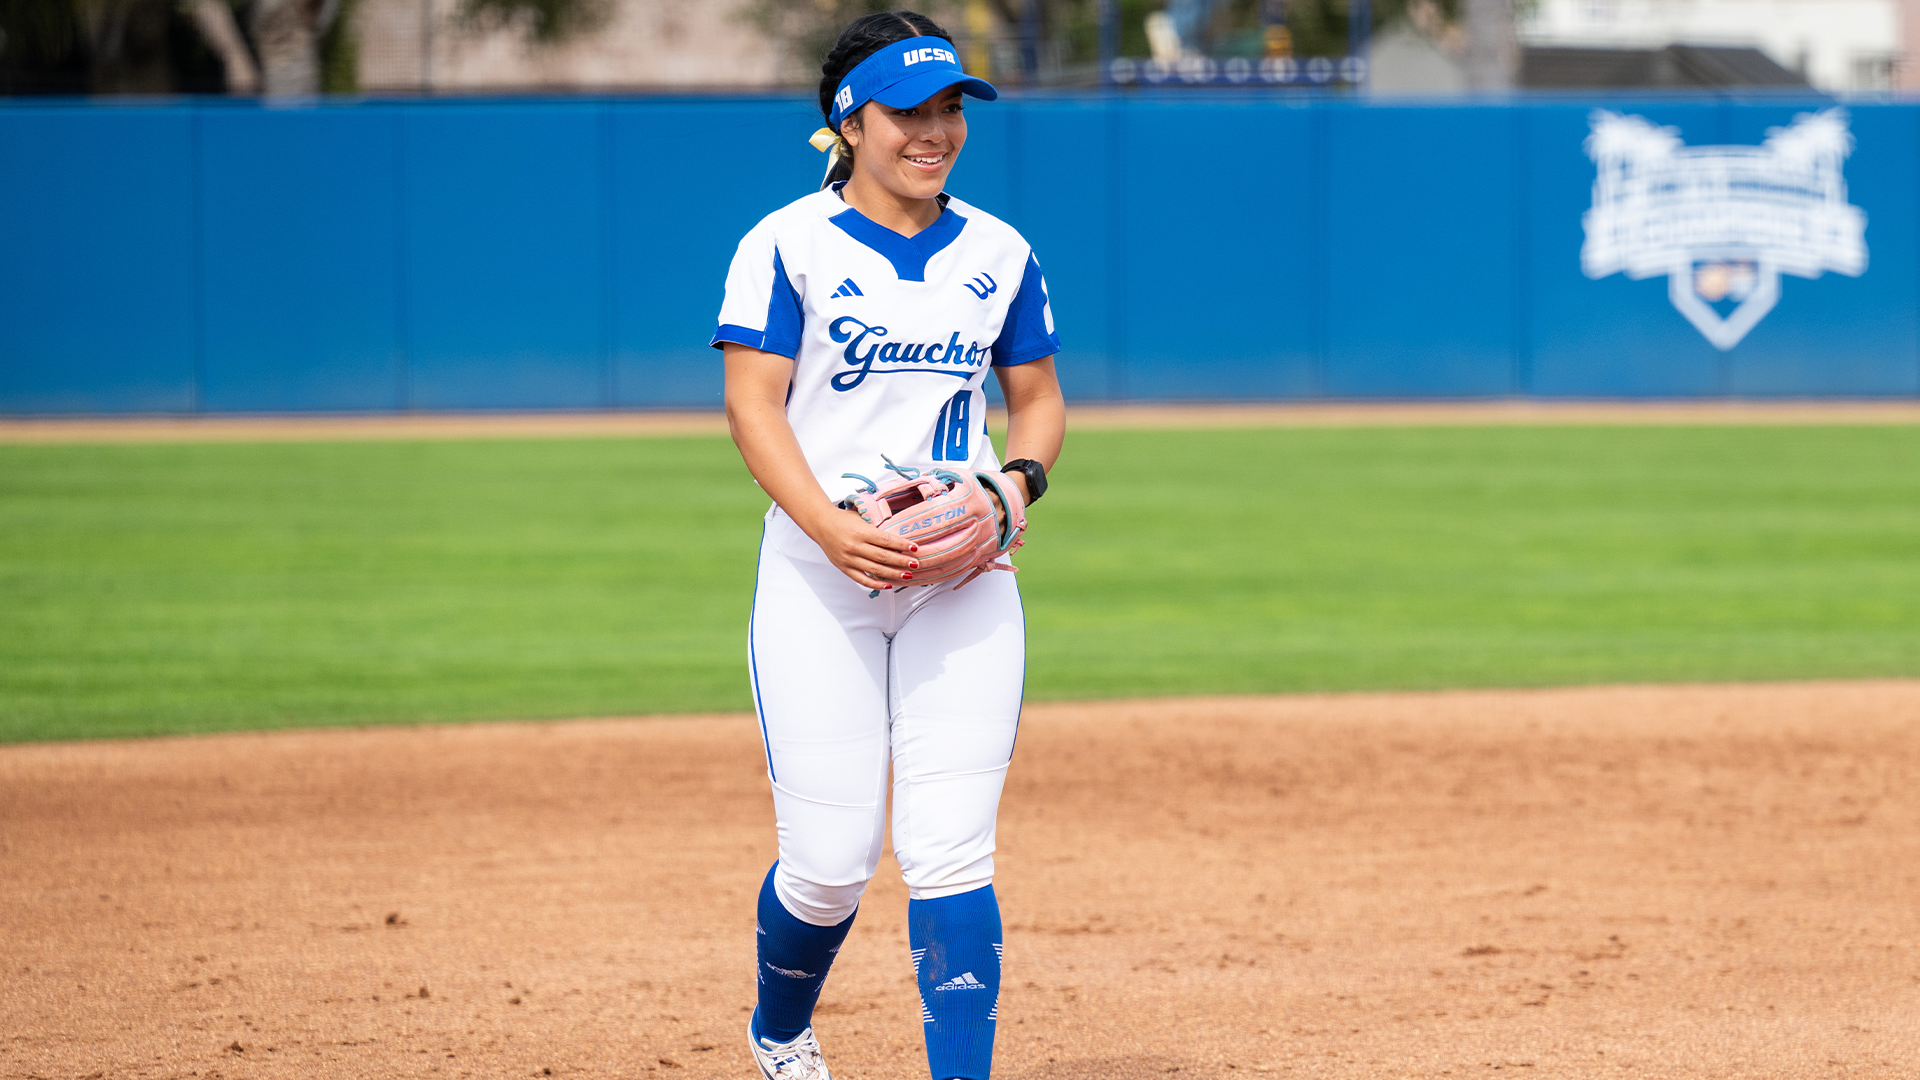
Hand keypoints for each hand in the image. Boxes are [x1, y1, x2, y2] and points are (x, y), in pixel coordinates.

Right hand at [799, 503, 920, 591]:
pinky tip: (888, 584)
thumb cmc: (844, 520)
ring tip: (907, 575)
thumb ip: (877, 530)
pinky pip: (862, 579)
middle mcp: (854, 546)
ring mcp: (849, 559)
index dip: (902, 545)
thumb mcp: (861, 519)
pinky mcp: (844, 568)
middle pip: (883, 557)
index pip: (885, 540)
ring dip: (893, 574)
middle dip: (901, 561)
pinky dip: (876, 583)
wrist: (821, 524)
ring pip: (875, 570)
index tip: (914, 548)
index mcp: (861, 532)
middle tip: (915, 564)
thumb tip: (899, 541)